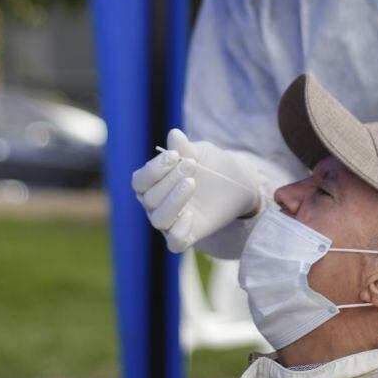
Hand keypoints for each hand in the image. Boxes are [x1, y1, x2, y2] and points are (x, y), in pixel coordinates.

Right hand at [132, 129, 260, 252]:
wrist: (238, 184)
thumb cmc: (212, 166)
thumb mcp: (201, 153)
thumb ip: (186, 148)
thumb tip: (174, 134)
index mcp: (153, 182)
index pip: (140, 180)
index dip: (153, 169)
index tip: (174, 156)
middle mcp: (156, 204)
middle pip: (149, 198)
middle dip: (169, 180)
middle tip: (191, 165)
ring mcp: (170, 221)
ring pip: (158, 219)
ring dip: (172, 201)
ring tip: (191, 183)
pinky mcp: (187, 235)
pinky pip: (174, 242)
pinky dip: (178, 231)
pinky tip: (190, 215)